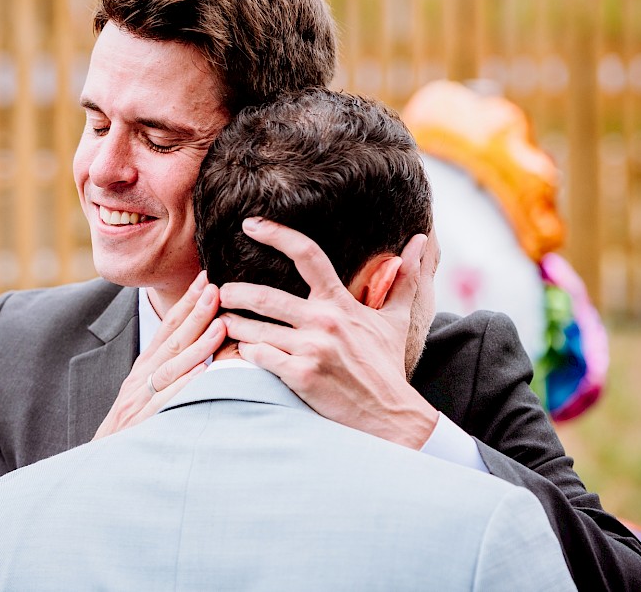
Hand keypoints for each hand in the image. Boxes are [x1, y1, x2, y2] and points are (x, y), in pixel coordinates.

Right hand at [93, 271, 225, 439]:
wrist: (104, 462)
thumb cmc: (132, 425)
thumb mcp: (146, 390)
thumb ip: (170, 368)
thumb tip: (202, 345)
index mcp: (144, 367)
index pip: (166, 328)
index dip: (185, 302)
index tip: (205, 280)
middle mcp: (141, 378)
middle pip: (171, 340)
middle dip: (195, 313)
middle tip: (216, 289)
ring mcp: (140, 400)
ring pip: (171, 368)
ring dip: (196, 345)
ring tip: (219, 327)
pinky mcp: (144, 424)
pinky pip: (166, 403)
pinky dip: (184, 387)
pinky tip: (203, 374)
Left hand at [218, 218, 437, 448]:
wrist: (391, 415)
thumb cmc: (386, 366)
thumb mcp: (396, 320)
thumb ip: (405, 278)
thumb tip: (422, 240)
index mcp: (341, 303)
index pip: (307, 254)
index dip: (276, 234)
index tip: (250, 224)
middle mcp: (324, 321)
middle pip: (266, 296)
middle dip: (236, 292)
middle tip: (218, 291)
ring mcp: (311, 349)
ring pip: (256, 329)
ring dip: (232, 324)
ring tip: (219, 322)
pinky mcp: (301, 376)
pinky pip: (259, 357)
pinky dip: (244, 354)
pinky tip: (237, 352)